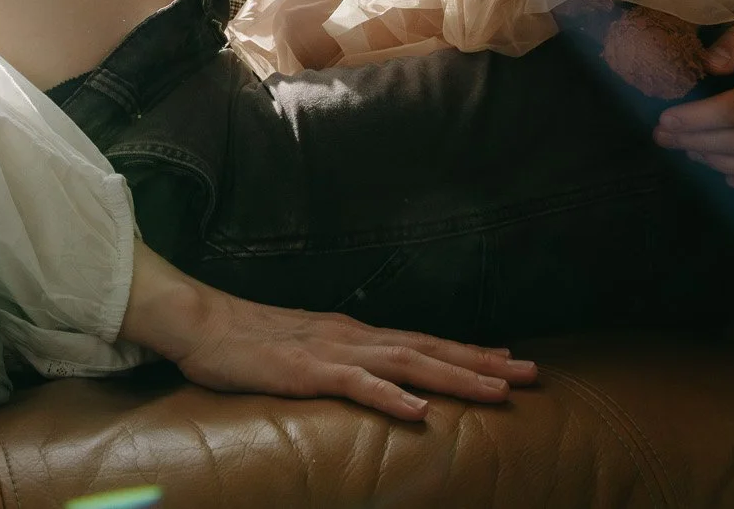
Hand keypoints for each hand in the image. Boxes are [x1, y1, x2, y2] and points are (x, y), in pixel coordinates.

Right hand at [120, 247, 534, 418]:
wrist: (201, 322)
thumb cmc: (247, 341)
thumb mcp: (304, 349)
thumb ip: (339, 361)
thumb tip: (370, 376)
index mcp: (353, 334)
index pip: (422, 341)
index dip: (467, 352)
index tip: (510, 359)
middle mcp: (353, 336)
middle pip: (429, 349)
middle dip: (482, 362)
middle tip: (532, 373)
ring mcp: (332, 352)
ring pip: (406, 363)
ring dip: (454, 376)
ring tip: (497, 390)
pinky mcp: (307, 371)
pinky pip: (355, 385)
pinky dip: (390, 396)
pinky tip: (418, 411)